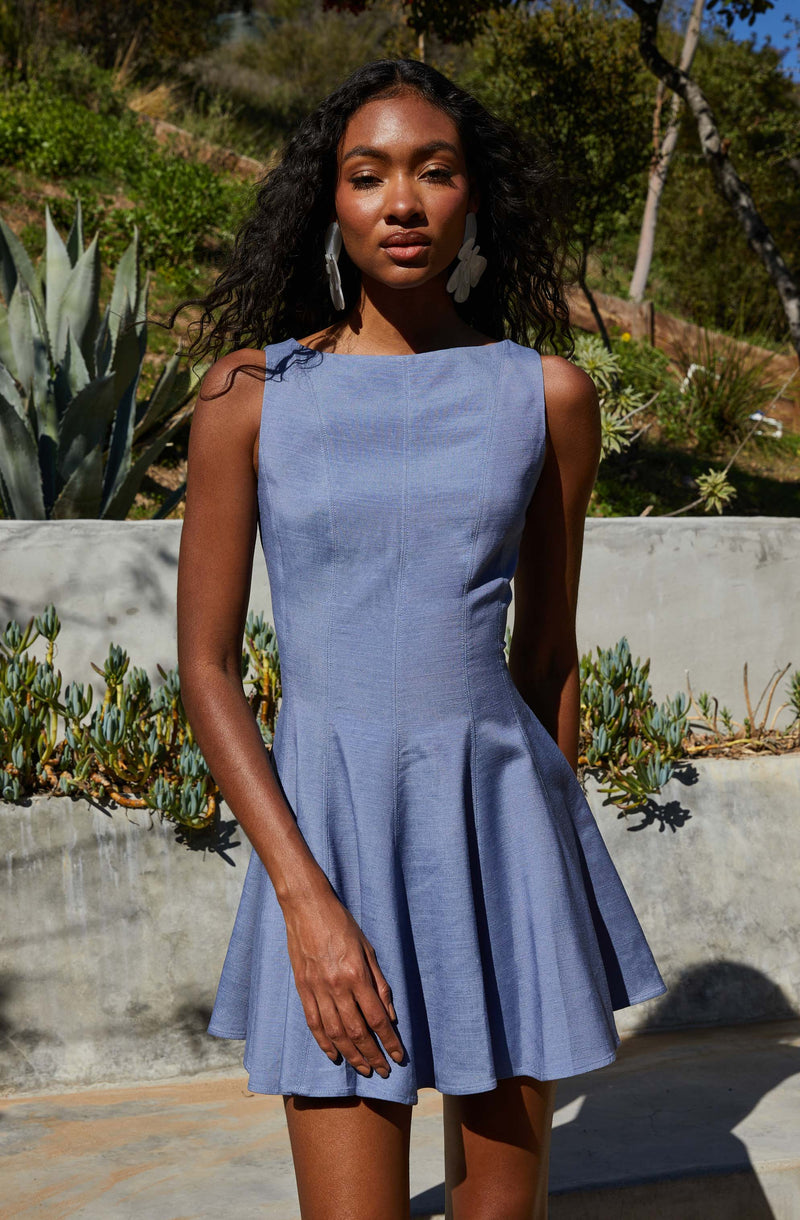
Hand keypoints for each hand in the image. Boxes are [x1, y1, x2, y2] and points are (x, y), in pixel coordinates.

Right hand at [282, 888, 405, 1077]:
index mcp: (357, 975)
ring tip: (363, 1069)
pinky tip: (334, 1055)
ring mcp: (317, 989)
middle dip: (372, 1055)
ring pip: (335, 1033)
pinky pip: (313, 1022)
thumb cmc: (341, 924)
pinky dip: (323, 1042)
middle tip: (383, 1071)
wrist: (307, 907)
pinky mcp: (303, 988)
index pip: (377, 1018)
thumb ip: (380, 983)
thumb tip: (390, 1015)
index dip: (389, 1041)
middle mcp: (337, 986)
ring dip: (351, 1055)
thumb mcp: (368, 948)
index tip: (398, 1057)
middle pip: (357, 1031)